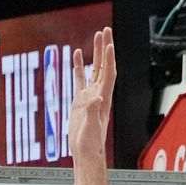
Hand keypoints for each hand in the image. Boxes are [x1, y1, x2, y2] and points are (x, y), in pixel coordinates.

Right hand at [70, 28, 115, 159]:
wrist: (85, 154)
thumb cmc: (90, 144)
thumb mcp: (90, 126)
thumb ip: (92, 111)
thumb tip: (95, 97)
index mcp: (103, 99)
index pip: (108, 73)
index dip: (109, 58)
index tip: (108, 42)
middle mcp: (99, 95)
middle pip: (104, 66)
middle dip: (105, 48)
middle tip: (105, 30)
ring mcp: (90, 97)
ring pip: (94, 69)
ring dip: (96, 52)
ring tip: (96, 36)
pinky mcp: (80, 101)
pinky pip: (80, 79)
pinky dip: (79, 66)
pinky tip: (76, 55)